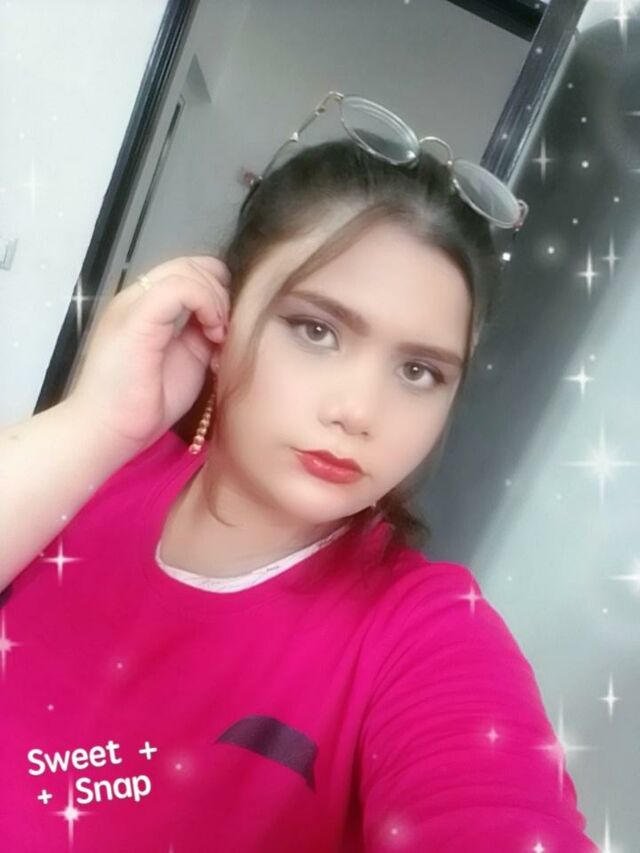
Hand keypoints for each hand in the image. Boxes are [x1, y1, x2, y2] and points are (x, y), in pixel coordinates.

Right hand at [66, 255, 231, 451]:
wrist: (106, 431)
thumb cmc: (143, 405)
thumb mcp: (186, 360)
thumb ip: (201, 334)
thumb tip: (227, 321)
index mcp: (145, 306)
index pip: (188, 271)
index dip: (217, 290)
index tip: (227, 328)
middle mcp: (136, 297)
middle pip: (191, 264)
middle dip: (221, 291)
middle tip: (227, 331)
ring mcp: (133, 304)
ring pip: (188, 269)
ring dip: (217, 300)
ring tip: (220, 336)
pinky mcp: (137, 318)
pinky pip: (180, 288)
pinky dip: (207, 304)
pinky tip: (214, 335)